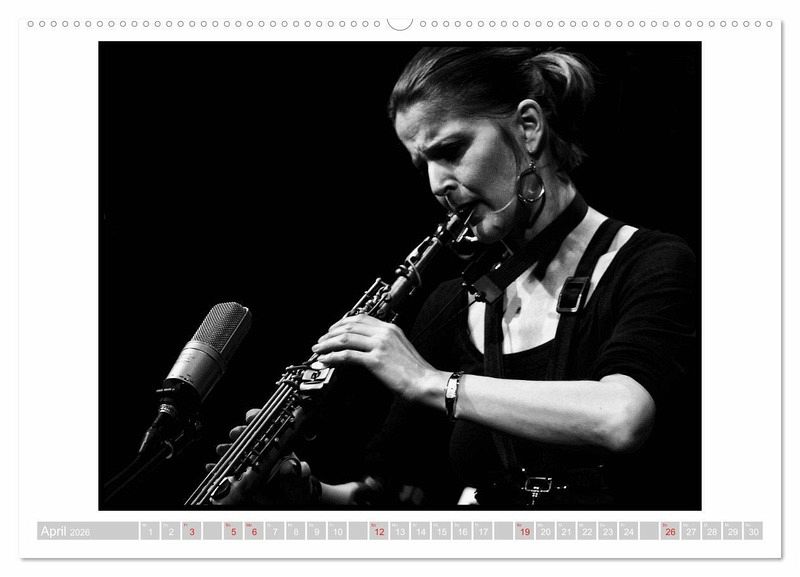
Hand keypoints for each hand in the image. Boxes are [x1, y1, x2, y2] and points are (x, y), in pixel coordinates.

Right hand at [207, 408, 319, 506]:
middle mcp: (264, 453)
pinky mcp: (244, 479)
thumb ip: (296, 474)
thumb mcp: (300, 479)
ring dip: (228, 449)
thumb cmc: (299, 487)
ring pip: (238, 453)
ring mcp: (253, 465)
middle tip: (234, 434)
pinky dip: (220, 468)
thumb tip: (289, 467)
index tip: (250, 418)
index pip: (268, 428)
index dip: (259, 420)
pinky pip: (230, 472)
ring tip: (221, 449)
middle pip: (250, 438)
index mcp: (279, 448)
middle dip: (241, 433)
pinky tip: (211, 466)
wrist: (294, 503)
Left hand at [311, 314, 444, 402]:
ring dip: (327, 344)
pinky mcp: (376, 360)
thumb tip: (362, 349)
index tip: (332, 330)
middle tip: (320, 341)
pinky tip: (326, 361)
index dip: (342, 323)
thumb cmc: (415, 372)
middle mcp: (384, 333)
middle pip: (349, 326)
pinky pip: (347, 355)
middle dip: (330, 333)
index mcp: (390, 329)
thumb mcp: (399, 350)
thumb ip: (383, 345)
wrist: (426, 383)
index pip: (360, 318)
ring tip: (318, 351)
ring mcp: (380, 345)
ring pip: (345, 338)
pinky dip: (333, 357)